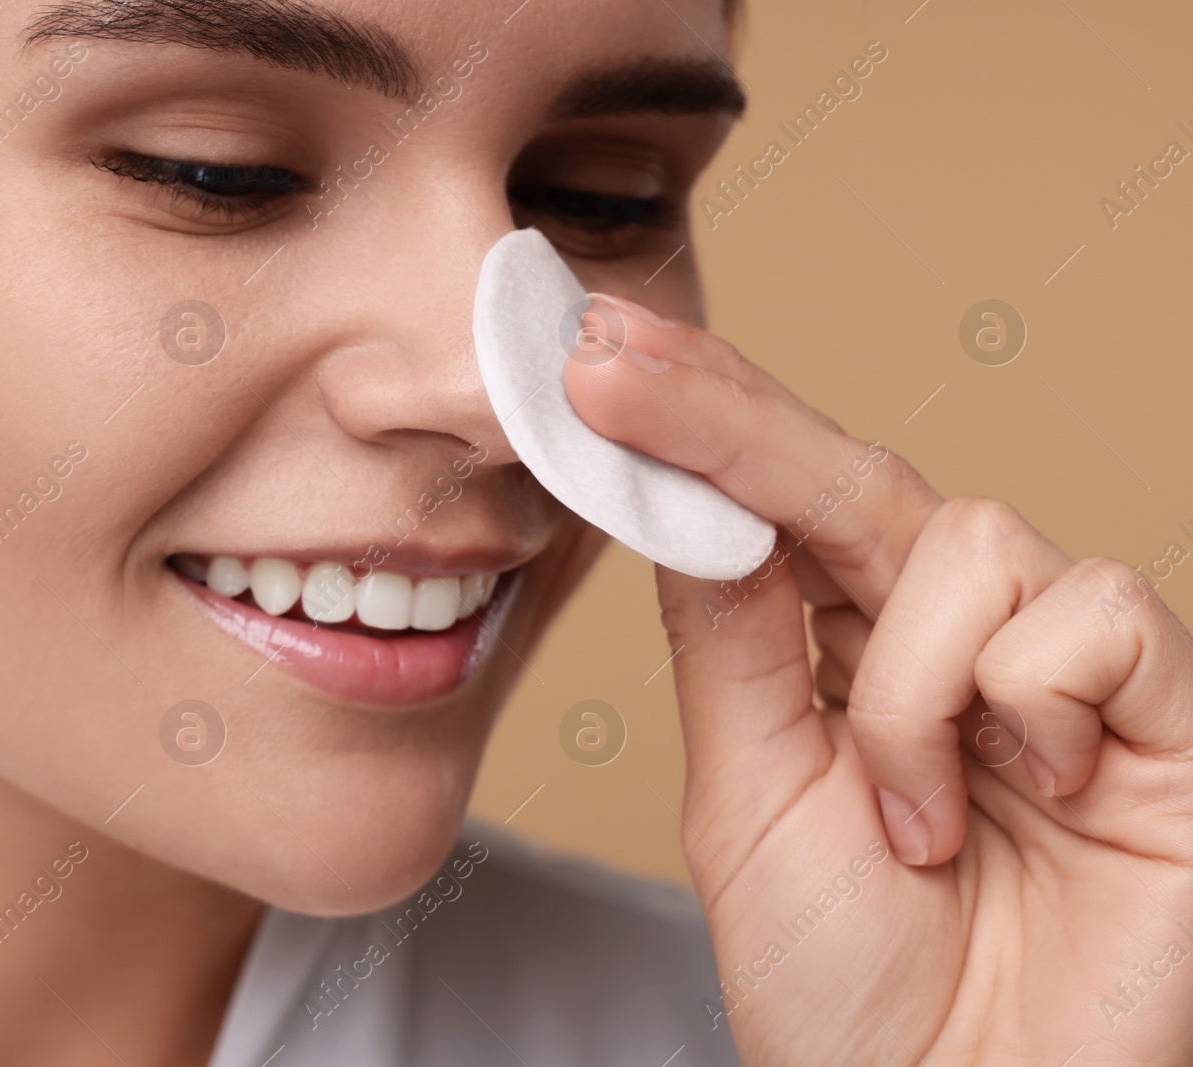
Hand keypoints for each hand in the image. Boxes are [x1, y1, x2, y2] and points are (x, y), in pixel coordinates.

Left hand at [564, 294, 1192, 1065]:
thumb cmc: (850, 986)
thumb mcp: (751, 797)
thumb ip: (732, 644)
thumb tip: (682, 500)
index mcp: (849, 656)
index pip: (775, 508)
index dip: (694, 427)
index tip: (593, 361)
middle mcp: (956, 639)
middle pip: (851, 475)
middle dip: (727, 419)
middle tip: (609, 361)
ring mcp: (1063, 672)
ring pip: (967, 543)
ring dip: (903, 688)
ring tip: (915, 821)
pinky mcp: (1167, 715)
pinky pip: (1090, 617)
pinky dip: (1023, 708)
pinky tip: (1028, 798)